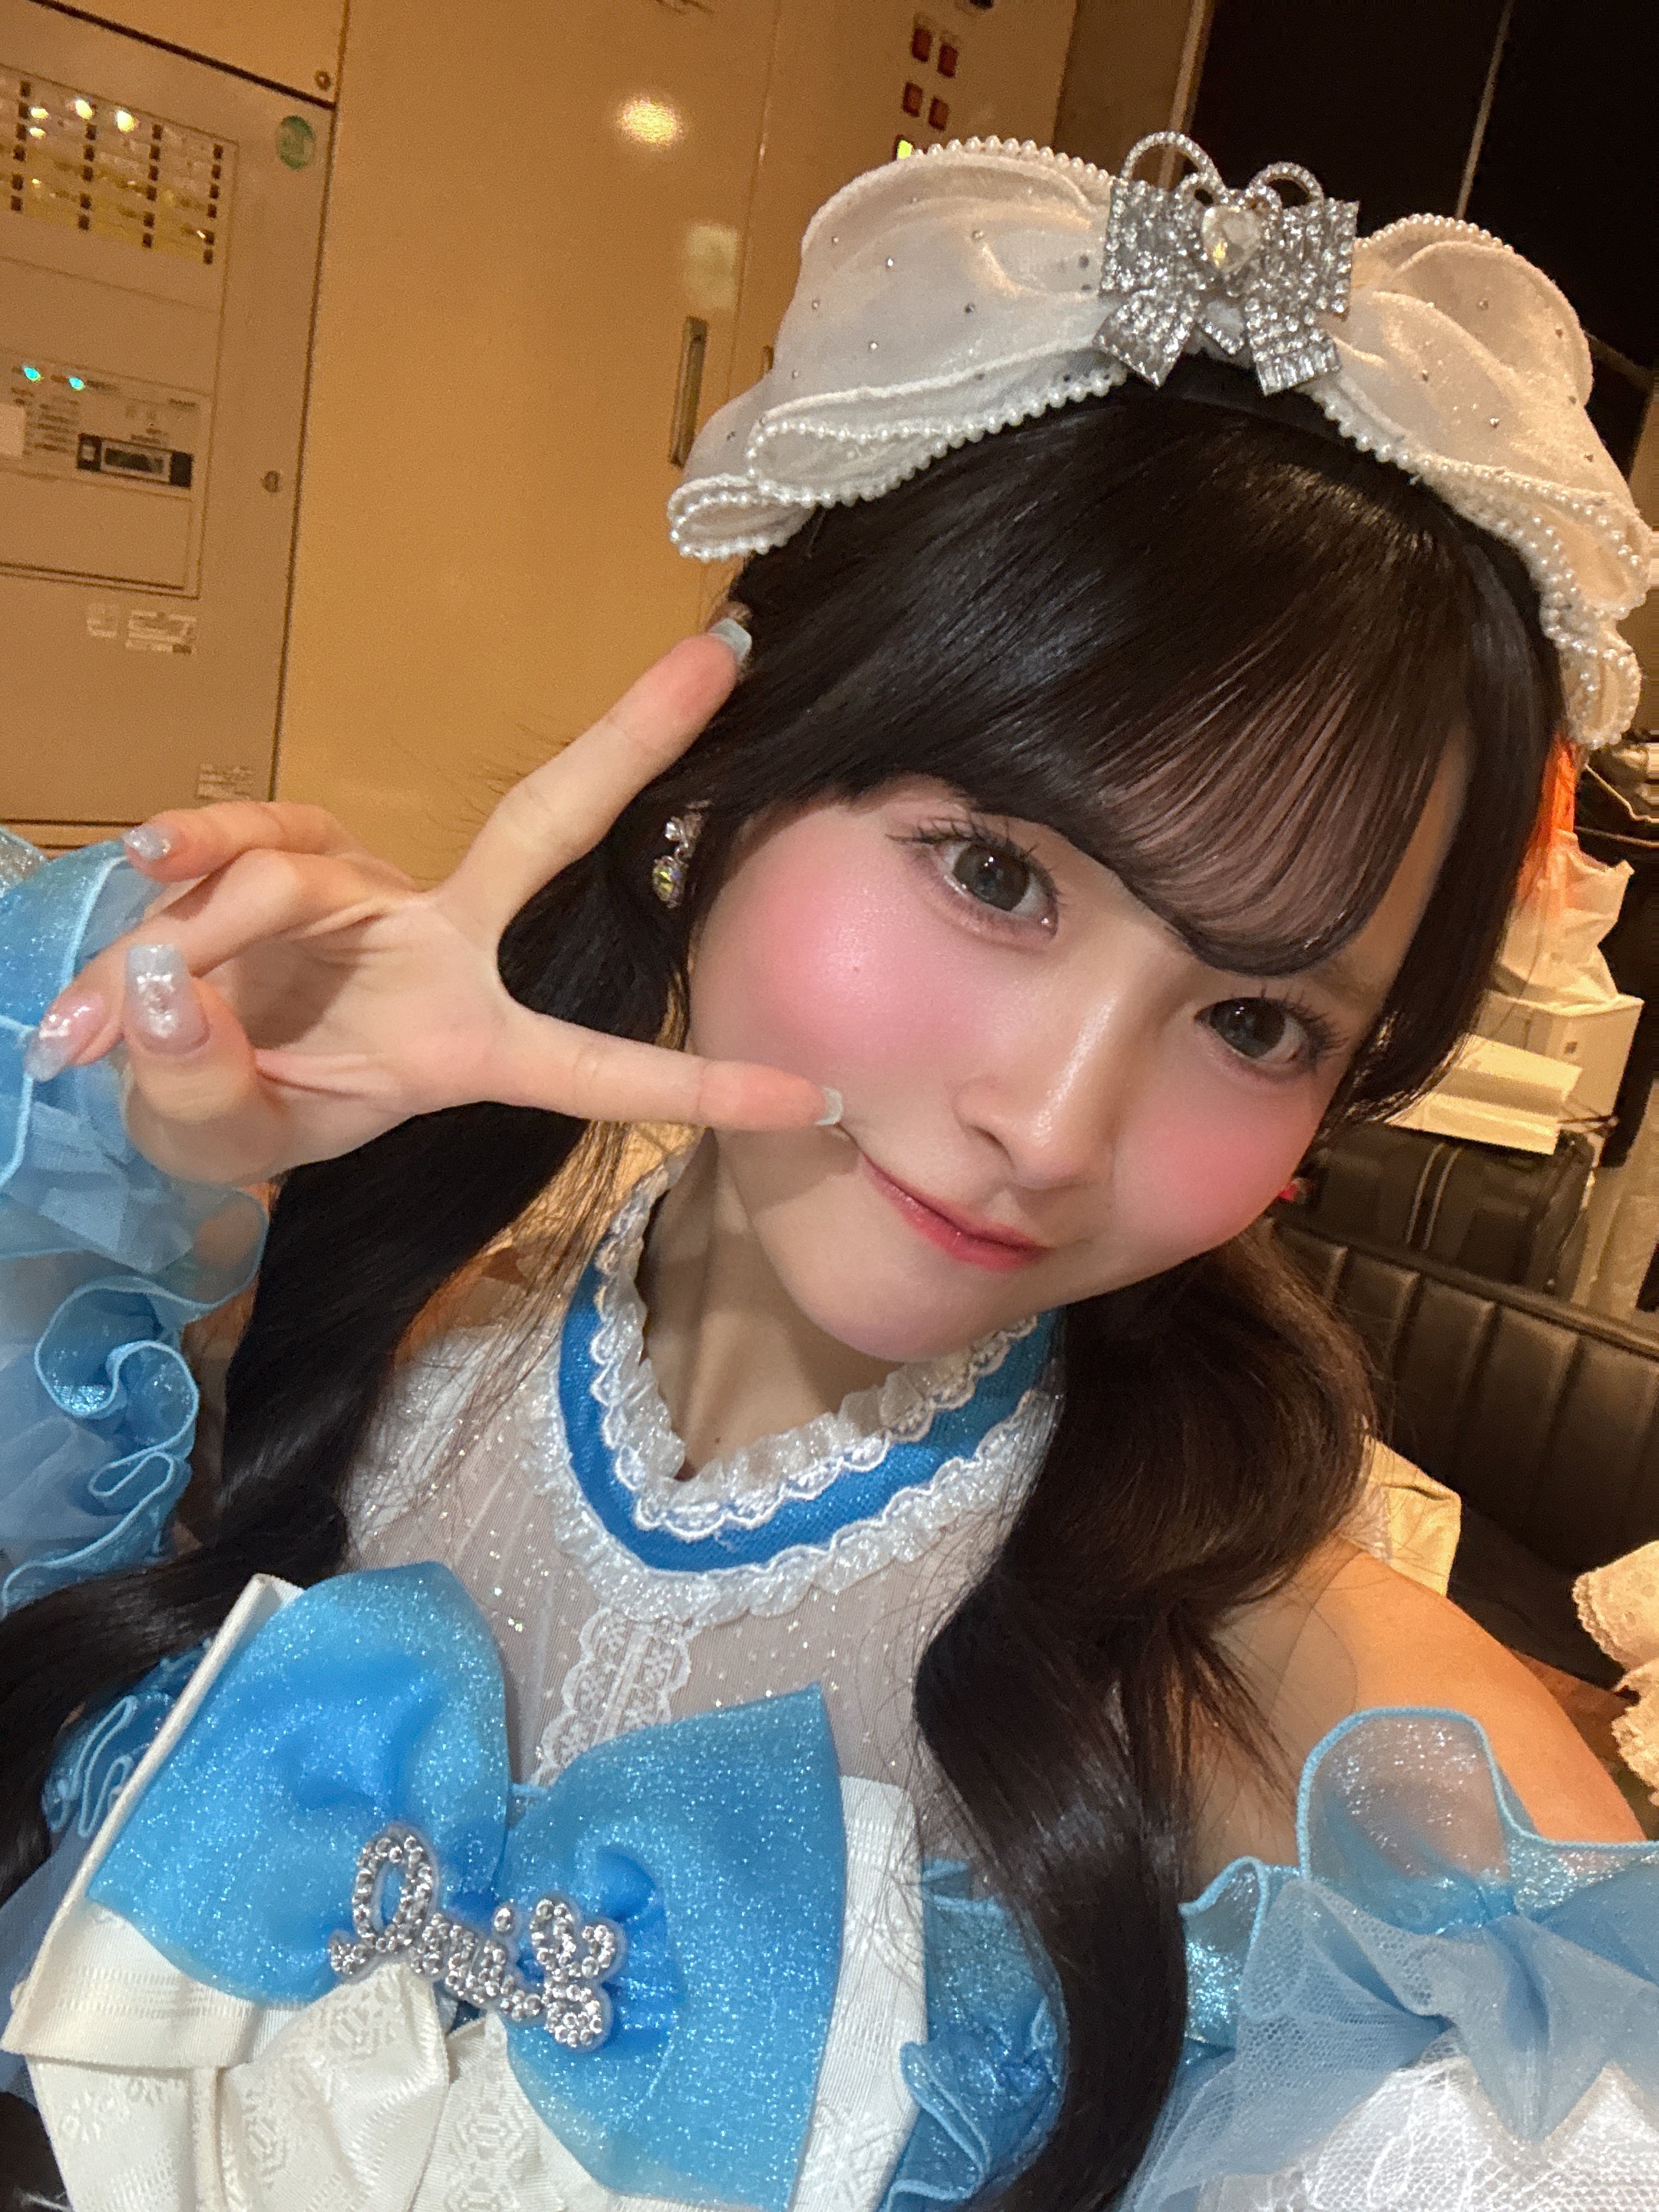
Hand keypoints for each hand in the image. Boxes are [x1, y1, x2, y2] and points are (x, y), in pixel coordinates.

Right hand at [27, 636, 833, 1182]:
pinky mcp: (295, 852)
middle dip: (633, 740)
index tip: (818, 1098)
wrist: (163, 1072)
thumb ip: (202, 1082)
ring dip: (209, 936)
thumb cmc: (237, 1112)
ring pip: (303, 873)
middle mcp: (441, 950)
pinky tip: (142, 869)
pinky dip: (187, 852)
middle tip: (723, 655)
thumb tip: (168, 987)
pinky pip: (249, 831)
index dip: (700, 1089)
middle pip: (549, 825)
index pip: (598, 1069)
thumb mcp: (220, 1136)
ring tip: (114, 1018)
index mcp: (466, 1049)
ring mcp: (370, 892)